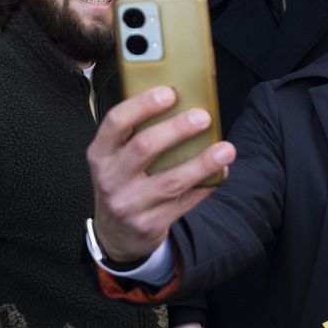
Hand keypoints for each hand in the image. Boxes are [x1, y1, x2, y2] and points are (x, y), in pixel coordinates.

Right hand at [88, 86, 235, 263]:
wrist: (116, 234)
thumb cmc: (123, 182)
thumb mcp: (117, 159)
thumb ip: (139, 134)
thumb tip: (184, 106)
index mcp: (100, 153)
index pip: (116, 122)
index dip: (142, 105)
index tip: (169, 93)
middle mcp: (110, 178)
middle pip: (144, 148)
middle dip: (177, 129)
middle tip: (203, 117)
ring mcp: (129, 204)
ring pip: (170, 181)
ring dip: (202, 163)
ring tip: (226, 149)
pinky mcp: (149, 224)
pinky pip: (184, 203)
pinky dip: (206, 185)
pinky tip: (221, 171)